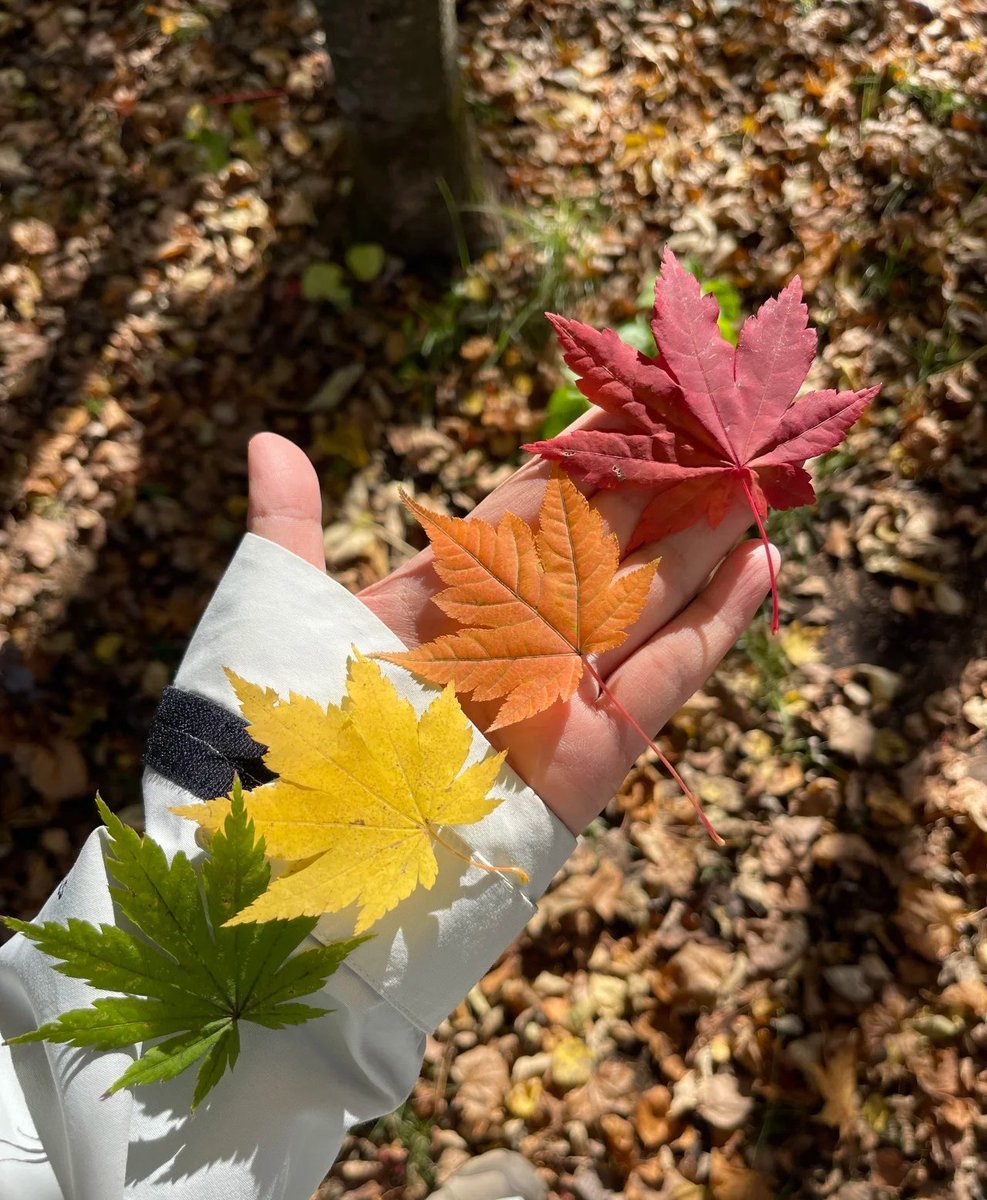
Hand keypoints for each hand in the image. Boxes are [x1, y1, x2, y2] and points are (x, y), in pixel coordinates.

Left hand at [247, 430, 774, 834]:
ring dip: (706, 544)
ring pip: (651, 599)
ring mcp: (563, 688)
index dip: (587, 452)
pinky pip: (671, 673)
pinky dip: (718, 622)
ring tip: (756, 483)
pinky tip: (760, 562)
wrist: (316, 849)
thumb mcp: (285, 603)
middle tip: (721, 430)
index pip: (537, 502)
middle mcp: (519, 635)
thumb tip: (264, 437)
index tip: (636, 399)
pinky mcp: (597, 748)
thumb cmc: (298, 723)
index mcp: (455, 594)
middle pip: (609, 544)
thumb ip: (289, 521)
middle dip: (665, 489)